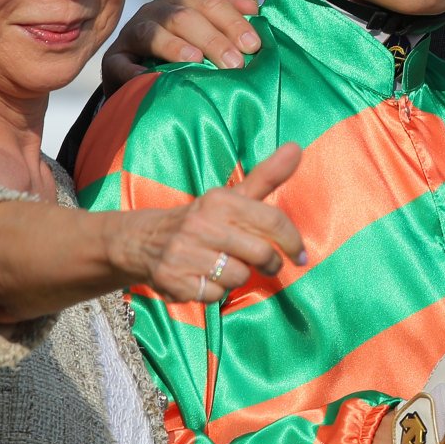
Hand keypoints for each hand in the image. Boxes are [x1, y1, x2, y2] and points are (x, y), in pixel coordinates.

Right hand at [101, 0, 260, 91]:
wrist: (142, 76)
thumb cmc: (188, 52)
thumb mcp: (211, 31)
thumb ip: (232, 15)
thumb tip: (250, 3)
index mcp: (182, 1)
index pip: (210, 4)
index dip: (233, 22)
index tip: (253, 46)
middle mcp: (156, 11)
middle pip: (183, 17)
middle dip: (212, 39)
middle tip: (235, 64)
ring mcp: (132, 34)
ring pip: (151, 33)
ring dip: (174, 47)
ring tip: (195, 62)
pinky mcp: (113, 60)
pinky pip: (120, 63)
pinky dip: (132, 71)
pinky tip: (148, 79)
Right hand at [120, 143, 306, 303]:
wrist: (144, 240)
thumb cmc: (203, 218)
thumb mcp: (232, 196)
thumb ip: (267, 175)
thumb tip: (296, 148)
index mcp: (220, 201)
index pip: (271, 221)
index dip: (292, 241)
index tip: (300, 255)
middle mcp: (201, 224)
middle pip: (260, 254)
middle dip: (269, 263)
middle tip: (265, 263)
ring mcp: (184, 253)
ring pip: (238, 278)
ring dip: (238, 277)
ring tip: (224, 265)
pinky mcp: (174, 280)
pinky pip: (215, 296)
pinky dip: (215, 291)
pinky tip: (204, 277)